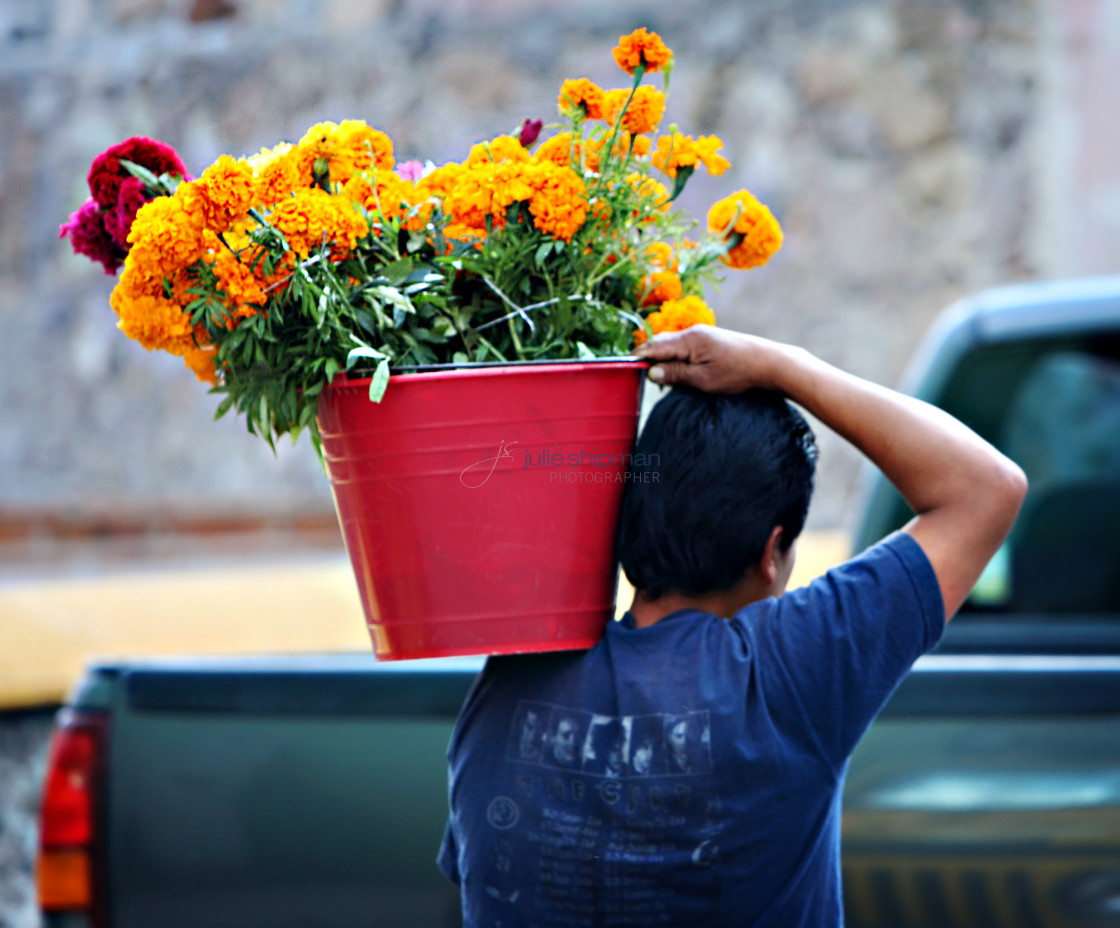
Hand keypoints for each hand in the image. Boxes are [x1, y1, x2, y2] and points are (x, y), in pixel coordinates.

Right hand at [632, 325, 788, 393]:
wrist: (769, 362)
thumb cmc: (738, 372)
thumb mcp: (703, 379)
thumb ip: (675, 374)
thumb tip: (651, 372)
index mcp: (689, 339)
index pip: (654, 347)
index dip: (638, 358)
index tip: (623, 368)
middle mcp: (693, 332)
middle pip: (660, 344)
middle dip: (647, 359)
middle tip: (635, 376)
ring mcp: (702, 335)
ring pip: (671, 346)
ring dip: (662, 360)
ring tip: (656, 378)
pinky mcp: (709, 340)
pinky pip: (683, 348)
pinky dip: (675, 359)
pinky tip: (675, 372)